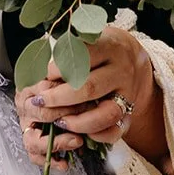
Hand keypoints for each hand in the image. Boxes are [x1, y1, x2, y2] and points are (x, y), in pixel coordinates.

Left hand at [14, 27, 157, 169]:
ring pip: (106, 113)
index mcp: (109, 47)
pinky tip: (79, 132)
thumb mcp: (89, 39)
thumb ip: (68, 49)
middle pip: (90, 87)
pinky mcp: (130, 113)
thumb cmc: (102, 49)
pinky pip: (115, 130)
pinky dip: (97, 135)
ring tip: (59, 121)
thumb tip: (39, 68)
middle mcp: (120, 71)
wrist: (134, 58)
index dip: (60, 67)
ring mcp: (127, 93)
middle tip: (41, 101)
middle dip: (60, 98)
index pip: (84, 56)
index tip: (44, 74)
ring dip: (78, 122)